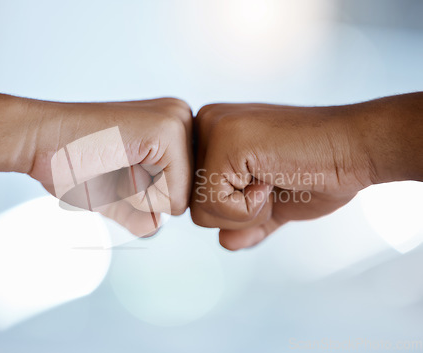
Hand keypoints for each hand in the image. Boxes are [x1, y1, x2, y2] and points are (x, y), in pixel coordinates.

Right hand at [27, 98, 192, 236]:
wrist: (39, 141)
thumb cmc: (72, 163)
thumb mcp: (115, 195)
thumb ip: (142, 213)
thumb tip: (157, 225)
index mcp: (172, 130)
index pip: (181, 192)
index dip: (145, 199)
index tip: (117, 168)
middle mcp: (181, 119)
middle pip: (184, 196)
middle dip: (145, 198)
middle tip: (114, 166)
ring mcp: (177, 122)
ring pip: (180, 199)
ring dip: (141, 197)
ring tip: (115, 163)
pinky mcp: (167, 131)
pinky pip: (172, 196)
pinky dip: (140, 196)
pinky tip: (117, 163)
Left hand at [190, 103, 374, 249]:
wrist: (354, 150)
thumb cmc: (319, 171)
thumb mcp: (273, 204)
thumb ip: (245, 223)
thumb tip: (224, 242)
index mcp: (211, 135)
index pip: (197, 197)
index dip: (235, 209)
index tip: (268, 181)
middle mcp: (205, 124)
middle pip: (193, 205)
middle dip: (237, 214)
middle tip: (272, 181)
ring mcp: (213, 129)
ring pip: (200, 210)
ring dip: (245, 212)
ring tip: (273, 177)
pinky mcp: (225, 140)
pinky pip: (215, 204)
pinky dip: (250, 208)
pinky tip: (273, 177)